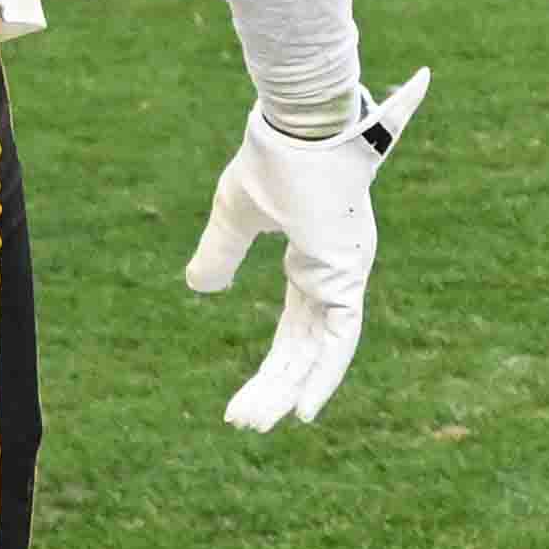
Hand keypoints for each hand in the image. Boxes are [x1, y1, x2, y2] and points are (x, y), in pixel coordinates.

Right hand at [187, 65, 431, 429]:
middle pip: (305, 345)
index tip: (250, 400)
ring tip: (255, 425)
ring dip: (288, 389)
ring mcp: (346, 275)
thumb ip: (220, 253)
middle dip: (276, 386)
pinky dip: (322, 375)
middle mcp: (336, 272)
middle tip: (245, 424)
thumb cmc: (274, 158)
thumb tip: (201, 289)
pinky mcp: (348, 275)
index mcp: (315, 258)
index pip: (297, 327)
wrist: (301, 123)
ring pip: (319, 350)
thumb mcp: (234, 215)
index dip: (276, 364)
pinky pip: (339, 339)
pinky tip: (305, 409)